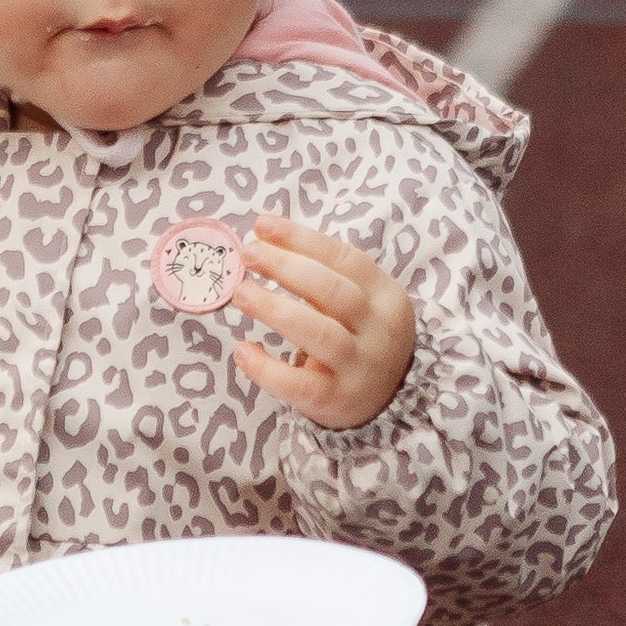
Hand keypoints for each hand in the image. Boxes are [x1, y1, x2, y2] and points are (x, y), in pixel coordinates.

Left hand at [233, 216, 415, 431]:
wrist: (383, 399)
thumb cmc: (356, 336)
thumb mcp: (355, 301)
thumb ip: (318, 272)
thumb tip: (263, 236)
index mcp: (385, 296)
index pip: (345, 259)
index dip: (302, 239)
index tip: (262, 225)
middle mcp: (379, 331)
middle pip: (333, 292)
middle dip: (287, 268)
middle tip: (248, 254)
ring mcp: (360, 368)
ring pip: (319, 334)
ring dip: (276, 309)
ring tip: (241, 293)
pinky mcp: (336, 400)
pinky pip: (299, 384)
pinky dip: (267, 368)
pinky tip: (242, 350)